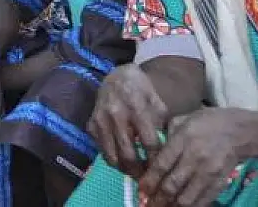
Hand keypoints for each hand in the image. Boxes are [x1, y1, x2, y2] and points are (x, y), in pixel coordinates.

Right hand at [87, 63, 168, 177]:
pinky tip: (123, 159)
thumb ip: (163, 126)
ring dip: (125, 170)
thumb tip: (167, 153)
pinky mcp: (91, 125)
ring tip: (136, 173)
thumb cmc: (141, 91)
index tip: (162, 171)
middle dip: (140, 172)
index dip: (156, 160)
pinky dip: (113, 159)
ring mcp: (100, 121)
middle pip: (128, 155)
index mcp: (137, 108)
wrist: (116, 76)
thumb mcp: (157, 103)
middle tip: (148, 180)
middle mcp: (116, 116)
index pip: (149, 143)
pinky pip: (102, 151)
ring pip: (112, 157)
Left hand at [139, 108, 249, 206]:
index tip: (141, 188)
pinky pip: (203, 201)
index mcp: (183, 140)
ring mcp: (209, 173)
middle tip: (147, 204)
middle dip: (157, 198)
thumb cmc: (207, 122)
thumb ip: (165, 136)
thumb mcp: (182, 120)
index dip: (149, 180)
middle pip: (172, 185)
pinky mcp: (220, 183)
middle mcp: (195, 158)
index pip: (162, 165)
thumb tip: (150, 153)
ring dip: (171, 206)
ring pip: (186, 197)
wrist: (240, 132)